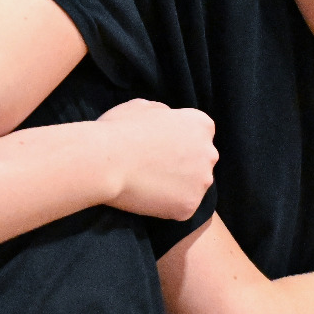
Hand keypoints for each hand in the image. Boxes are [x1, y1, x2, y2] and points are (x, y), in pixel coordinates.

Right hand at [93, 98, 217, 220]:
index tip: (159, 147)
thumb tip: (167, 121)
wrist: (104, 161)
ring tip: (148, 184)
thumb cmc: (119, 129)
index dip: (178, 141)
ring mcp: (201, 182)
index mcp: (200, 125)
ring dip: (176, 186)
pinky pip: (181, 207)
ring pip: (193, 186)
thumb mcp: (143, 106)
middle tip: (153, 167)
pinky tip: (146, 198)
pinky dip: (166, 206)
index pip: (199, 134)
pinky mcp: (189, 206)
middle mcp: (209, 153)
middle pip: (201, 161)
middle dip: (183, 164)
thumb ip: (164, 113)